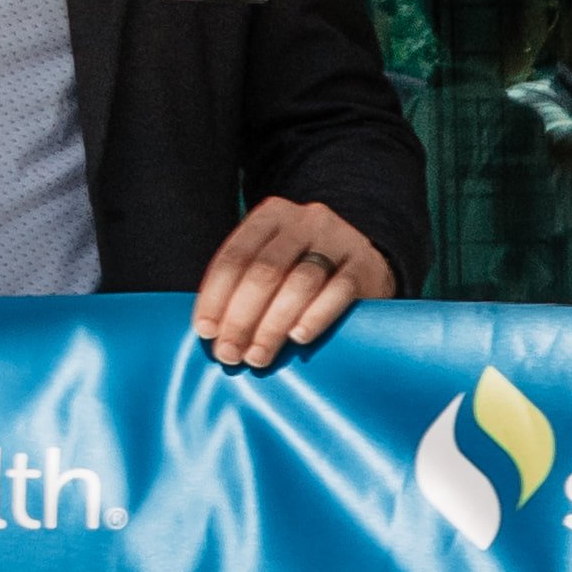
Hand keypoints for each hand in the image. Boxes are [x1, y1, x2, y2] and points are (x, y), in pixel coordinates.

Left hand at [191, 191, 388, 370]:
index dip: (216, 296)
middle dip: (241, 317)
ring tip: (258, 357)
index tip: (206, 332)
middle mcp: (304, 220)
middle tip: (229, 353)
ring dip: (272, 326)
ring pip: (299, 284)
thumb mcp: (273, 260)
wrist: (365, 263)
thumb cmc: (304, 269)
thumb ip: (244, 281)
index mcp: (271, 215)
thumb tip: (211, 330)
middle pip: (265, 271)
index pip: (235, 256)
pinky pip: (338, 291)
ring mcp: (338, 239)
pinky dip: (316, 316)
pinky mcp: (364, 264)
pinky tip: (298, 338)